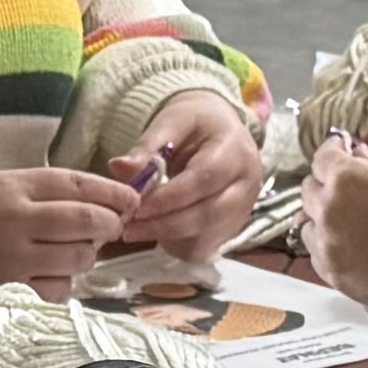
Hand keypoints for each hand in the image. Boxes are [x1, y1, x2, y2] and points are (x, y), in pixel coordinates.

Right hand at [0, 166, 139, 302]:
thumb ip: (37, 190)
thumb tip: (94, 199)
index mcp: (11, 186)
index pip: (78, 185)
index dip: (113, 192)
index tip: (131, 199)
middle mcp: (14, 221)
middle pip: (88, 222)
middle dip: (108, 225)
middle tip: (109, 228)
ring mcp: (11, 260)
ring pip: (78, 260)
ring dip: (84, 256)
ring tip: (67, 252)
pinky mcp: (6, 292)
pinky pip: (56, 290)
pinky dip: (61, 284)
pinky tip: (44, 275)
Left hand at [115, 90, 265, 264]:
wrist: (220, 128)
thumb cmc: (195, 123)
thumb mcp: (171, 122)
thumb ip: (146, 146)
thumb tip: (119, 167)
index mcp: (236, 150)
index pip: (203, 180)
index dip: (168, 198)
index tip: (135, 207)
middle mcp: (248, 183)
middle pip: (209, 214)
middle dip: (165, 225)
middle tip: (128, 228)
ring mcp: (245, 208)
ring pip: (208, 235)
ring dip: (170, 237)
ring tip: (138, 229)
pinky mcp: (235, 226)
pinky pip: (207, 246)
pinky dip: (181, 244)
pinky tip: (159, 232)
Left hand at [299, 138, 367, 317]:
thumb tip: (357, 154)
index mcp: (349, 178)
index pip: (323, 156)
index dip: (333, 152)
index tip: (341, 151)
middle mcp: (329, 208)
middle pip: (310, 189)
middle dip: (326, 184)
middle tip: (348, 190)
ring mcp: (327, 243)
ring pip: (307, 223)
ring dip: (321, 218)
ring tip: (347, 223)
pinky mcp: (330, 272)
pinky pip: (314, 253)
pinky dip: (325, 246)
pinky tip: (346, 246)